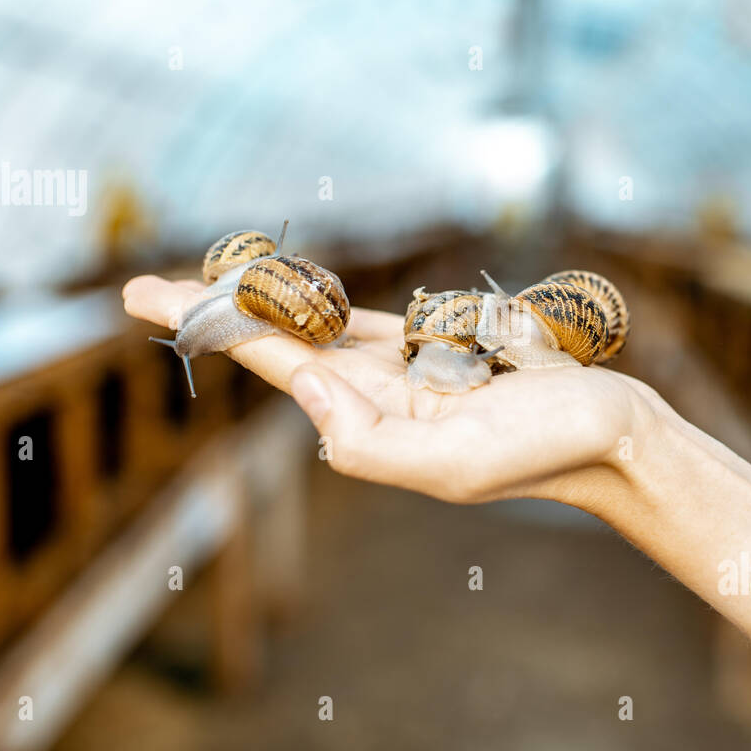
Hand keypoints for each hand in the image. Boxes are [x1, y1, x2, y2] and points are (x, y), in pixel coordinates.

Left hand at [122, 275, 662, 507]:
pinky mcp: (443, 351)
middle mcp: (375, 394)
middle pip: (278, 339)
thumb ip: (371, 442)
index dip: (210, 323)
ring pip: (318, 327)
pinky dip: (330, 307)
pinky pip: (374, 323)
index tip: (145, 296)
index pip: (273, 360)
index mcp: (368, 419)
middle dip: (213, 313)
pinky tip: (297, 301)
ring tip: (206, 286)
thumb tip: (302, 387)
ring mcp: (406, 371)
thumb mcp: (455, 464)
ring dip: (261, 305)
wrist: (611, 437)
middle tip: (138, 287)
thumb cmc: (545, 450)